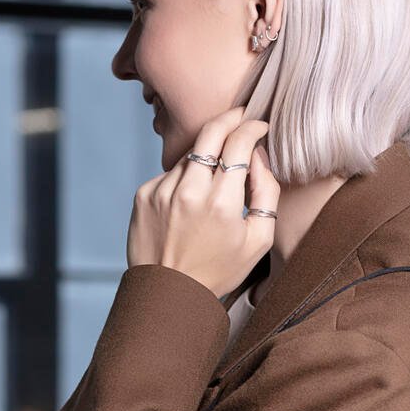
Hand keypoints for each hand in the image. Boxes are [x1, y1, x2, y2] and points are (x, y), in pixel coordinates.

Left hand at [126, 106, 279, 298]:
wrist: (169, 294)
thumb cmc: (219, 271)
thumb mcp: (258, 241)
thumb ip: (266, 194)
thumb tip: (259, 156)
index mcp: (222, 203)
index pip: (239, 143)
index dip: (253, 127)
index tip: (260, 126)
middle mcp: (190, 191)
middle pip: (211, 131)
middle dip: (230, 117)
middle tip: (241, 116)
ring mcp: (162, 190)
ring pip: (191, 154)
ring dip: (206, 157)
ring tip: (214, 183)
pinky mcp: (143, 194)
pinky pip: (171, 173)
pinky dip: (185, 179)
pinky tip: (189, 205)